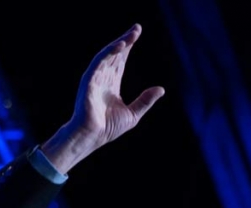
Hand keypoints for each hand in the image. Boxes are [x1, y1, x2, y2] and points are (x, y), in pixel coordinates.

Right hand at [41, 24, 164, 172]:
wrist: (93, 136)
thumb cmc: (109, 128)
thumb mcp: (134, 113)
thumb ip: (146, 100)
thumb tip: (161, 89)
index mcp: (112, 84)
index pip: (121, 60)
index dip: (128, 47)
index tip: (137, 34)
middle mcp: (103, 77)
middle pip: (116, 54)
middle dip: (126, 40)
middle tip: (137, 28)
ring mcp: (95, 77)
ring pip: (108, 54)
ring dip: (120, 43)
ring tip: (132, 35)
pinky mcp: (89, 80)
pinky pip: (99, 61)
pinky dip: (109, 52)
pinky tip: (120, 45)